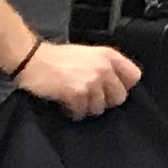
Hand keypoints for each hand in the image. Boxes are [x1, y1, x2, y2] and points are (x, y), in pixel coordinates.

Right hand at [14, 40, 138, 116]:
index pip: (134, 77)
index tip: (111, 90)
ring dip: (87, 108)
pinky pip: (81, 113)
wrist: (33, 59)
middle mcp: (104, 68)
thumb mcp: (90, 55)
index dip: (123, 86)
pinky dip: (73, 112)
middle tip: (90, 99)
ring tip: (76, 101)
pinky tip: (66, 105)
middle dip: (105, 101)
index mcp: (110, 56)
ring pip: (100, 108)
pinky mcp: (76, 94)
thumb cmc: (59, 58)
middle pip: (119, 97)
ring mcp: (91, 81)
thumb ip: (106, 66)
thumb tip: (117, 85)